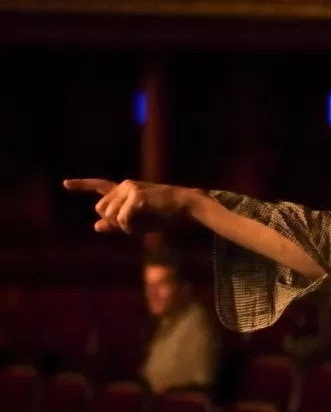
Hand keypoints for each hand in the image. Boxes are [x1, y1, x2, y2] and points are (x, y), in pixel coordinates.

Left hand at [63, 178, 197, 233]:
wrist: (185, 207)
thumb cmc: (165, 215)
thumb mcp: (139, 223)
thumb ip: (117, 224)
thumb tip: (95, 226)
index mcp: (125, 191)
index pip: (99, 186)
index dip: (81, 185)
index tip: (65, 184)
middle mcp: (124, 186)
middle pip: (101, 209)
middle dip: (113, 222)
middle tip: (134, 226)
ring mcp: (129, 189)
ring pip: (109, 215)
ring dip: (123, 226)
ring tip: (141, 225)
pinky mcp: (136, 195)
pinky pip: (122, 218)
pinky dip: (130, 227)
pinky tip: (142, 226)